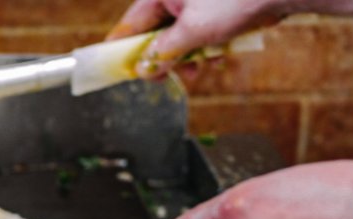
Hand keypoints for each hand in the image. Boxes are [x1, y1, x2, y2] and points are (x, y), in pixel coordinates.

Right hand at [107, 0, 287, 77]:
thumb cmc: (237, 1)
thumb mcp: (193, 32)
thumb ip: (163, 53)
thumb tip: (142, 69)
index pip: (132, 23)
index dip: (122, 49)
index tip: (116, 69)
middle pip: (156, 32)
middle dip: (162, 57)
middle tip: (162, 77)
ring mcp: (197, 1)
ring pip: (179, 35)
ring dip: (185, 57)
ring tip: (195, 70)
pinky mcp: (215, 8)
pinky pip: (199, 32)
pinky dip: (203, 47)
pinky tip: (215, 57)